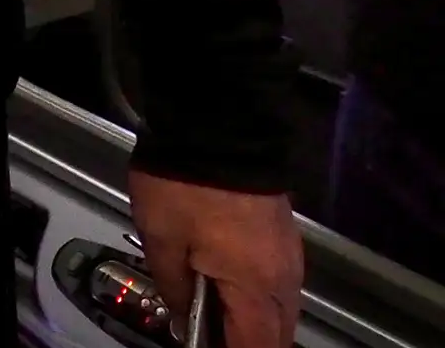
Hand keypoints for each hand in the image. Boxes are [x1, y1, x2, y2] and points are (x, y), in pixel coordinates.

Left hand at [130, 168, 302, 347]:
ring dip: (251, 323)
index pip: (258, 346)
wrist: (219, 125)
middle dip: (244, 342)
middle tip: (205, 335)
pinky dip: (255, 299)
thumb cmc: (185, 186)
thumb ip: (172, 287)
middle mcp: (284, 279)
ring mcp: (289, 257)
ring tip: (209, 319)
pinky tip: (224, 292)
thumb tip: (181, 321)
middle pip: (276, 334)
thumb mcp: (162, 238)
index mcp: (257, 286)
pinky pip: (276, 286)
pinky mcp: (283, 238)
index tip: (202, 346)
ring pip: (279, 311)